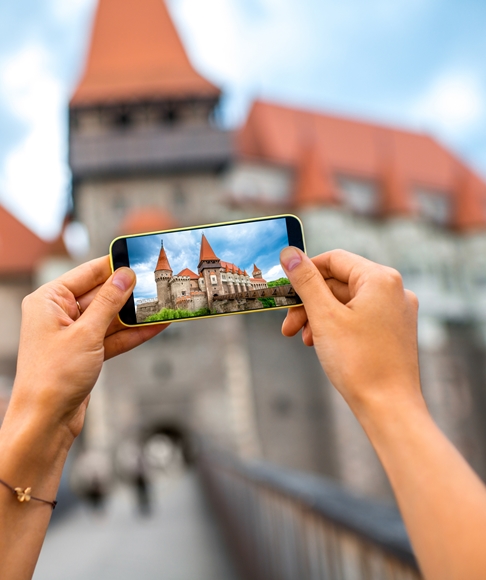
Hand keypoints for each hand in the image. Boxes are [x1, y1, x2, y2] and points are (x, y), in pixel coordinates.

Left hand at [6, 256, 166, 440]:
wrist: (46, 421)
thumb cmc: (52, 377)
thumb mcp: (86, 333)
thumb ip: (109, 302)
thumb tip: (125, 276)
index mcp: (49, 300)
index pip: (87, 273)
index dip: (114, 265)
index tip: (138, 258)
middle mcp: (59, 314)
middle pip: (101, 295)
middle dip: (129, 293)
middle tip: (156, 284)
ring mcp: (73, 334)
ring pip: (110, 317)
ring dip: (135, 315)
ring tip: (162, 304)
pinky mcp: (85, 352)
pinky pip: (112, 337)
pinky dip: (132, 334)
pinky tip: (155, 326)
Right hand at [279, 247, 420, 415]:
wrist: (389, 408)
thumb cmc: (359, 362)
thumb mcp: (324, 316)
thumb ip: (305, 281)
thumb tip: (289, 253)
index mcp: (381, 279)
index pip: (335, 259)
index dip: (305, 271)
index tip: (285, 288)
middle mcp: (394, 290)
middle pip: (339, 282)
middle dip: (309, 302)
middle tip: (288, 323)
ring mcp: (396, 311)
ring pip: (347, 302)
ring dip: (319, 316)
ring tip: (302, 338)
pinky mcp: (394, 331)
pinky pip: (359, 317)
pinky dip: (337, 326)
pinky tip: (320, 343)